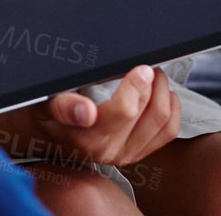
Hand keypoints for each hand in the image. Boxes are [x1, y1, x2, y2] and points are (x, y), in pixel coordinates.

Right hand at [30, 65, 179, 166]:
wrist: (52, 137)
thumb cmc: (51, 113)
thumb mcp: (48, 102)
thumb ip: (65, 106)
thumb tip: (86, 113)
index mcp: (86, 136)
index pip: (123, 112)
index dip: (135, 87)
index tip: (140, 68)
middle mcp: (107, 150)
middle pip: (149, 111)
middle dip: (150, 81)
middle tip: (144, 66)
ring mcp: (124, 154)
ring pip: (161, 120)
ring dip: (162, 92)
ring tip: (152, 76)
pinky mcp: (138, 154)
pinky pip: (168, 131)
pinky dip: (171, 108)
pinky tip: (160, 94)